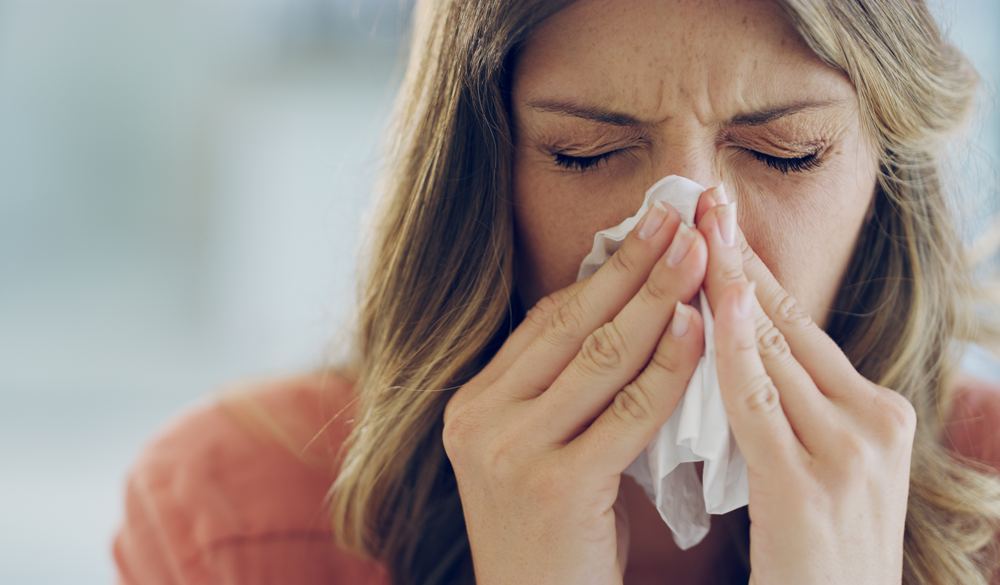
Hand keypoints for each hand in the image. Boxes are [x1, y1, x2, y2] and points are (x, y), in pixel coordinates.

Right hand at [443, 202, 706, 583]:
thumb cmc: (555, 538)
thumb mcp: (541, 453)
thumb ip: (566, 392)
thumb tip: (626, 312)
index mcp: (474, 405)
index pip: (546, 322)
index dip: (601, 271)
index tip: (647, 228)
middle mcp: (480, 420)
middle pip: (572, 325)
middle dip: (633, 265)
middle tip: (680, 215)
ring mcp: (510, 452)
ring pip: (600, 358)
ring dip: (658, 299)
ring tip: (700, 254)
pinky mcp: (554, 486)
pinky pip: (627, 413)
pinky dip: (668, 368)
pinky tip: (701, 330)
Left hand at [695, 191, 915, 584]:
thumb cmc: (814, 559)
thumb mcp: (815, 469)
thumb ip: (786, 411)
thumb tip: (731, 348)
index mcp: (875, 414)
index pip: (801, 327)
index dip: (756, 272)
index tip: (720, 223)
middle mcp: (873, 421)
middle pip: (789, 322)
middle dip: (739, 258)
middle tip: (703, 199)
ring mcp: (848, 451)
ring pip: (773, 349)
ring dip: (728, 283)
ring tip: (696, 226)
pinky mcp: (808, 485)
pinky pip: (756, 401)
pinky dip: (729, 347)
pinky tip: (705, 302)